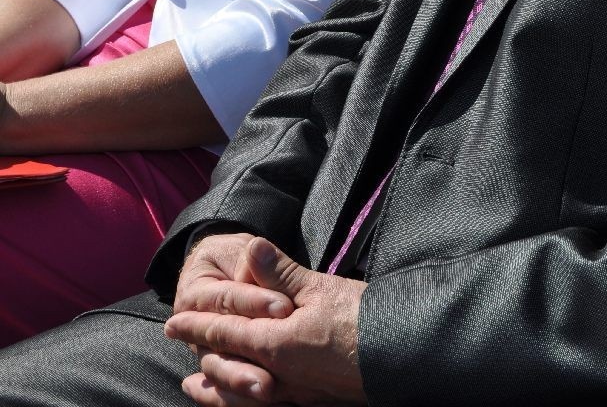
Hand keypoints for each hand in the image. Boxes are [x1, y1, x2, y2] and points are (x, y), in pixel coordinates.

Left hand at [166, 235, 367, 405]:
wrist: (400, 354)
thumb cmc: (362, 318)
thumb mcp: (320, 288)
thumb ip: (281, 272)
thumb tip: (250, 248)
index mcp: (274, 344)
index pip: (224, 332)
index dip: (197, 326)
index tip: (173, 321)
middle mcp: (277, 376)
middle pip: (226, 367)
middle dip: (200, 353)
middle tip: (177, 339)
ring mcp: (293, 394)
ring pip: (240, 395)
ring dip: (214, 389)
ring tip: (194, 387)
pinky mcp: (310, 402)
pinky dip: (241, 403)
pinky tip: (245, 397)